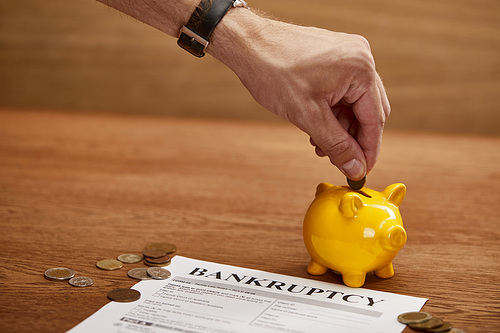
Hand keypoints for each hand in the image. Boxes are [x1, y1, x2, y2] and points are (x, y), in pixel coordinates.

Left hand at [210, 10, 389, 179]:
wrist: (248, 45)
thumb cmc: (273, 71)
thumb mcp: (308, 116)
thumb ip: (336, 146)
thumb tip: (355, 169)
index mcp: (360, 69)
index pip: (375, 119)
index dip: (368, 149)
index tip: (361, 171)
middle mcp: (360, 58)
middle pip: (368, 111)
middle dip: (352, 139)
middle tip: (338, 160)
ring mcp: (347, 55)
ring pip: (354, 104)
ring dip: (340, 128)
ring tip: (319, 144)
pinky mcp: (335, 58)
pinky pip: (342, 91)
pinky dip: (332, 112)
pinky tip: (316, 127)